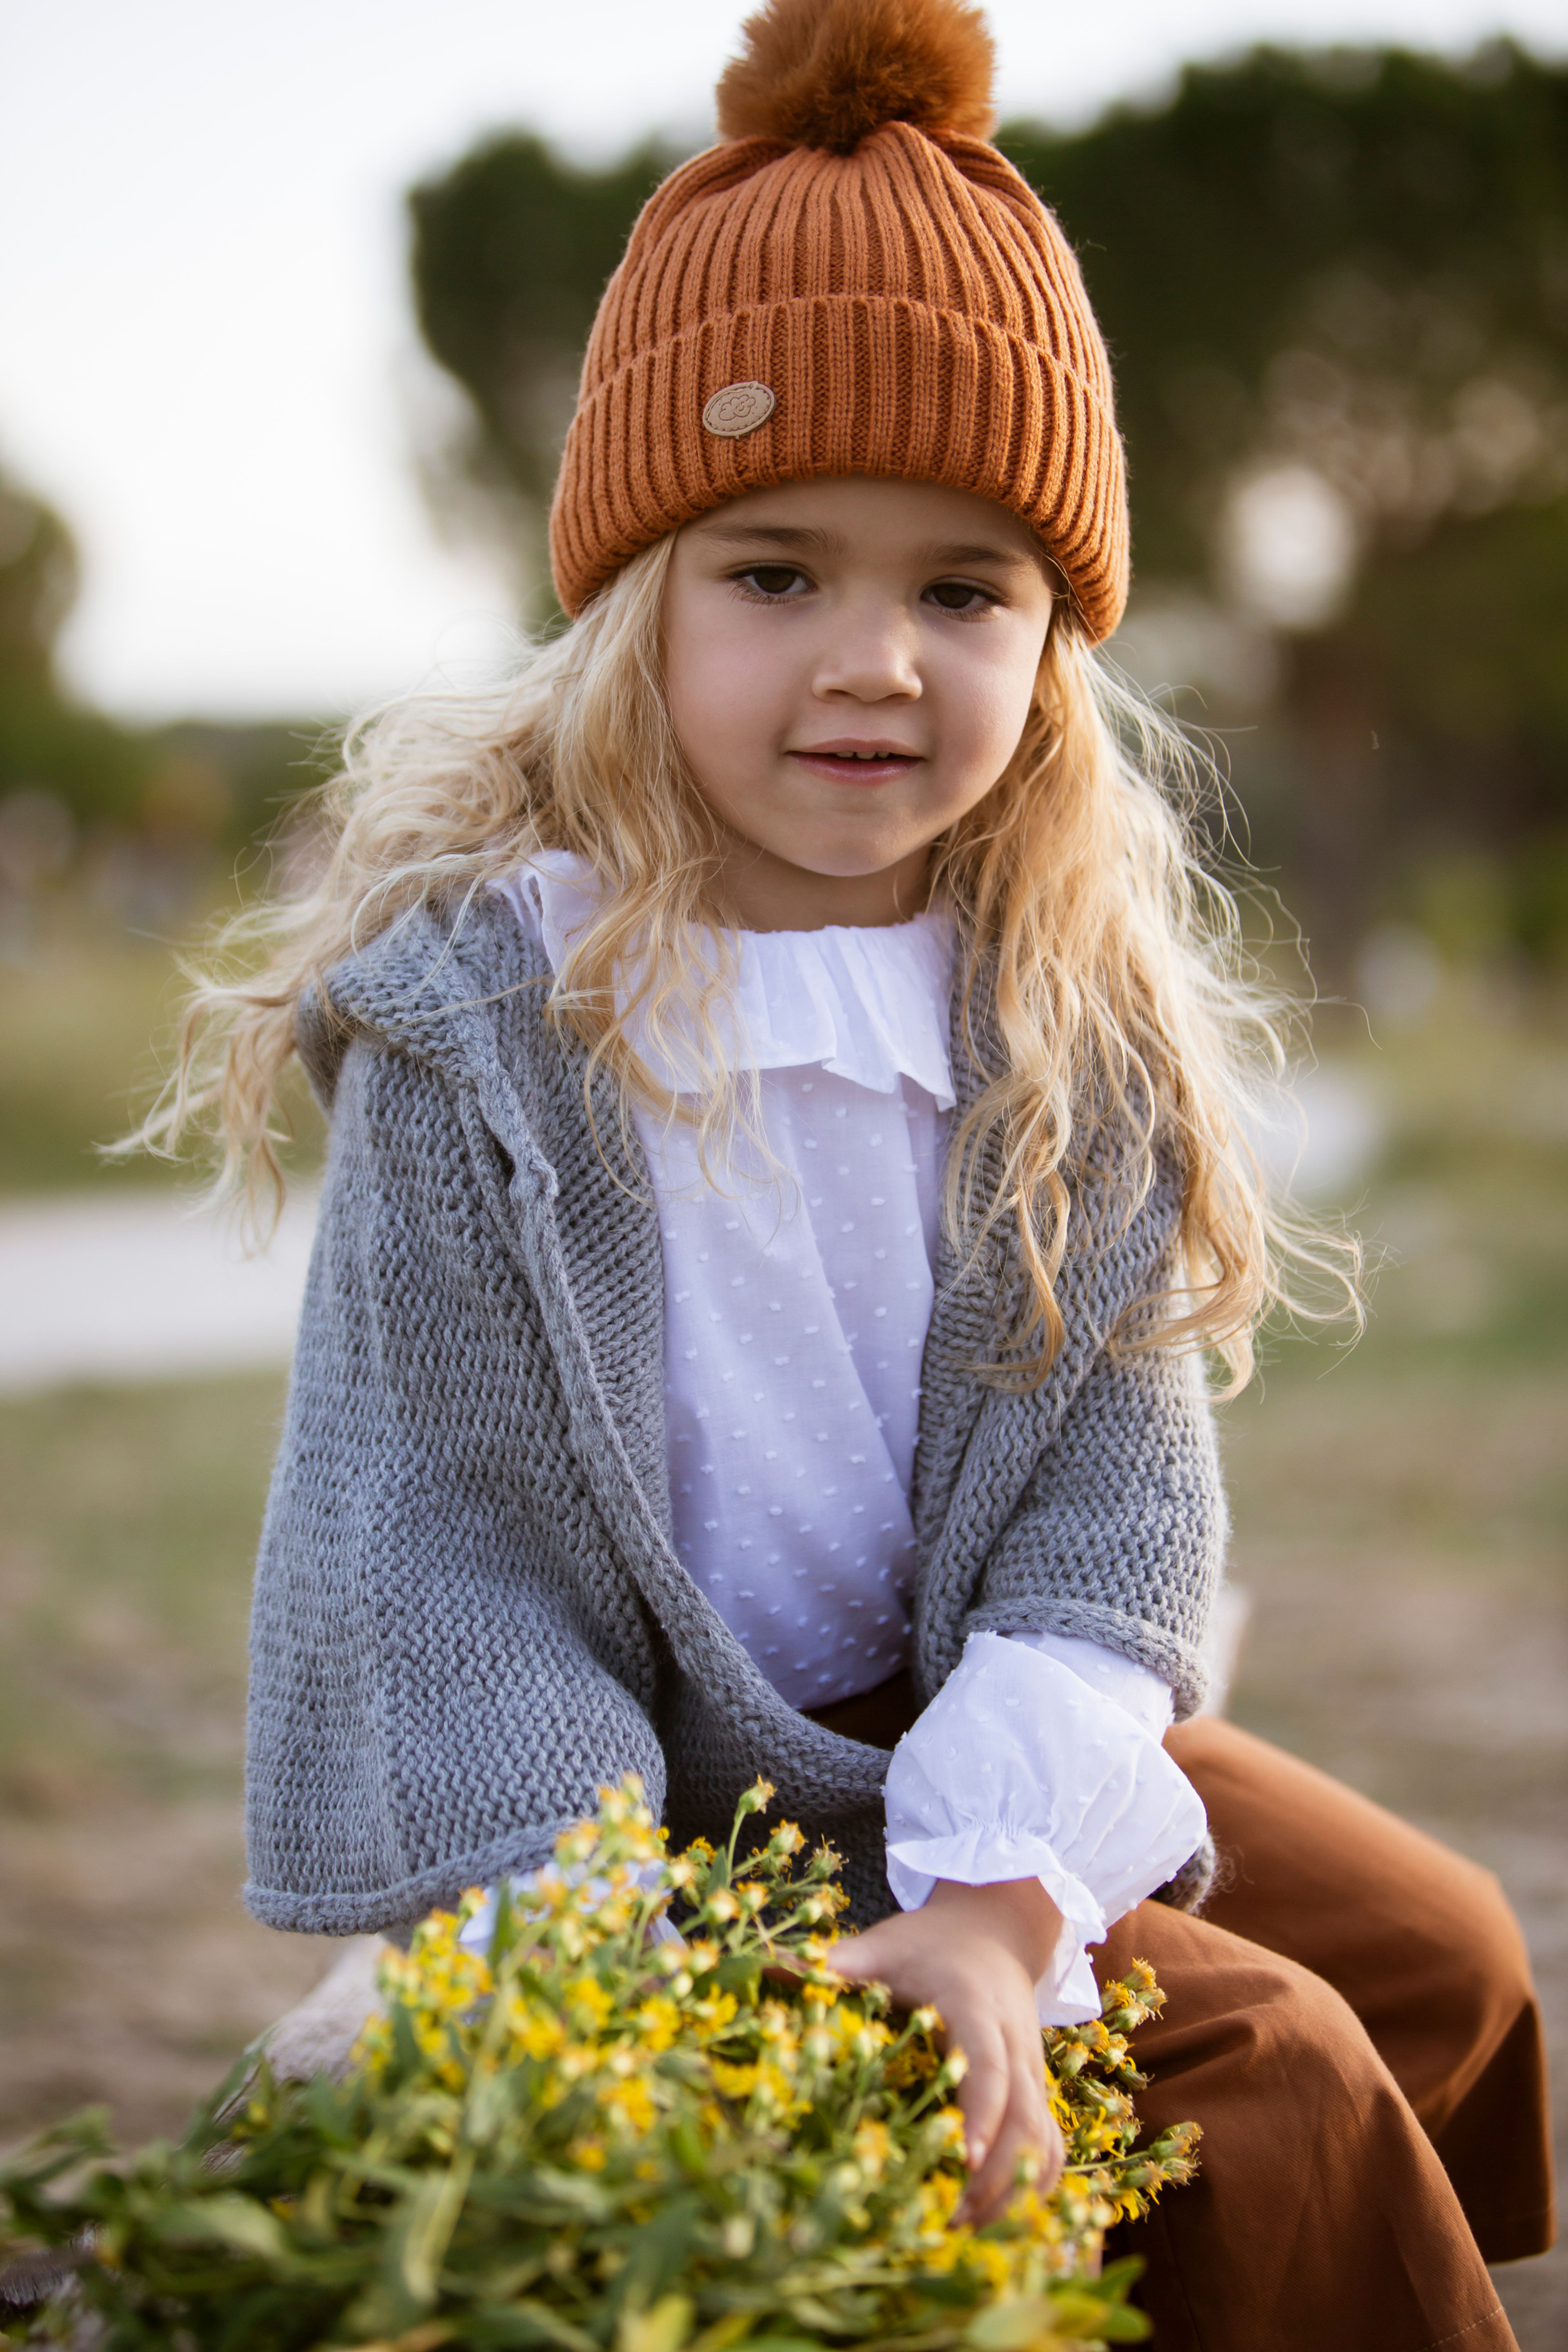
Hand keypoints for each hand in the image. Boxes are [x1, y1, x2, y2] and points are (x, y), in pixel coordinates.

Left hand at [831, 1877, 1065, 2222]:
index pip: (988, 2064)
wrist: (994, 1928)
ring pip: (1041, 2137)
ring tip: (965, 2231)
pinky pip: (1049, 2143)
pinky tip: (997, 2217)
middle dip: (996, 2173)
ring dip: (1014, 2188)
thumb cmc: (931, 1944)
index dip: (981, 2112)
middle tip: (952, 2219)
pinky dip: (1033, 2183)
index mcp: (975, 2005)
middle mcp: (1013, 2042)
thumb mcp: (888, 1943)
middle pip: (1024, 2115)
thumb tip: (778, 1971)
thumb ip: (843, 1960)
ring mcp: (1031, 2069)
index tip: (964, 2158)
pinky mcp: (1036, 2089)